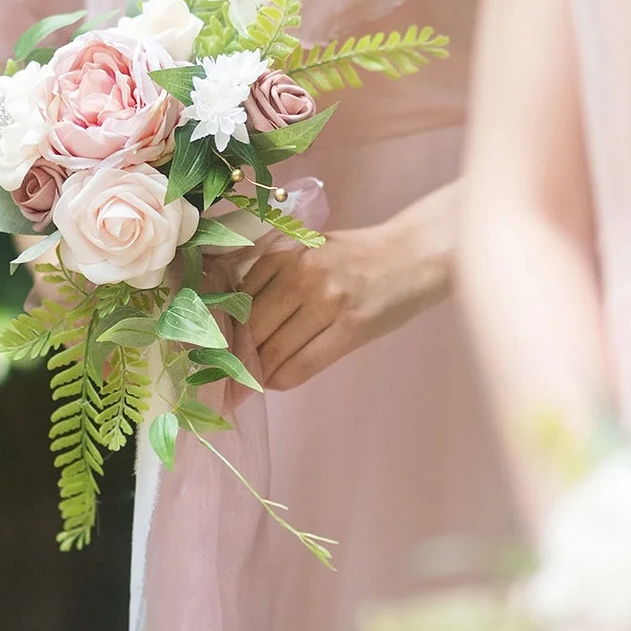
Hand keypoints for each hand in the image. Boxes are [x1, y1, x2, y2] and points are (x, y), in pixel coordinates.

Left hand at [243, 225, 431, 391]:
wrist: (413, 255)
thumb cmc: (358, 255)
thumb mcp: (310, 249)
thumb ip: (275, 273)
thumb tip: (236, 318)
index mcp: (286, 251)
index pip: (240, 299)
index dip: (225, 329)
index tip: (217, 347)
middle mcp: (302, 274)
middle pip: (252, 327)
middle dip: (236, 355)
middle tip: (227, 373)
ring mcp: (327, 301)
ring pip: (274, 349)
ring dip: (258, 372)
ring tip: (251, 380)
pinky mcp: (351, 328)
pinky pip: (303, 364)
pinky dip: (283, 379)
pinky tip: (276, 381)